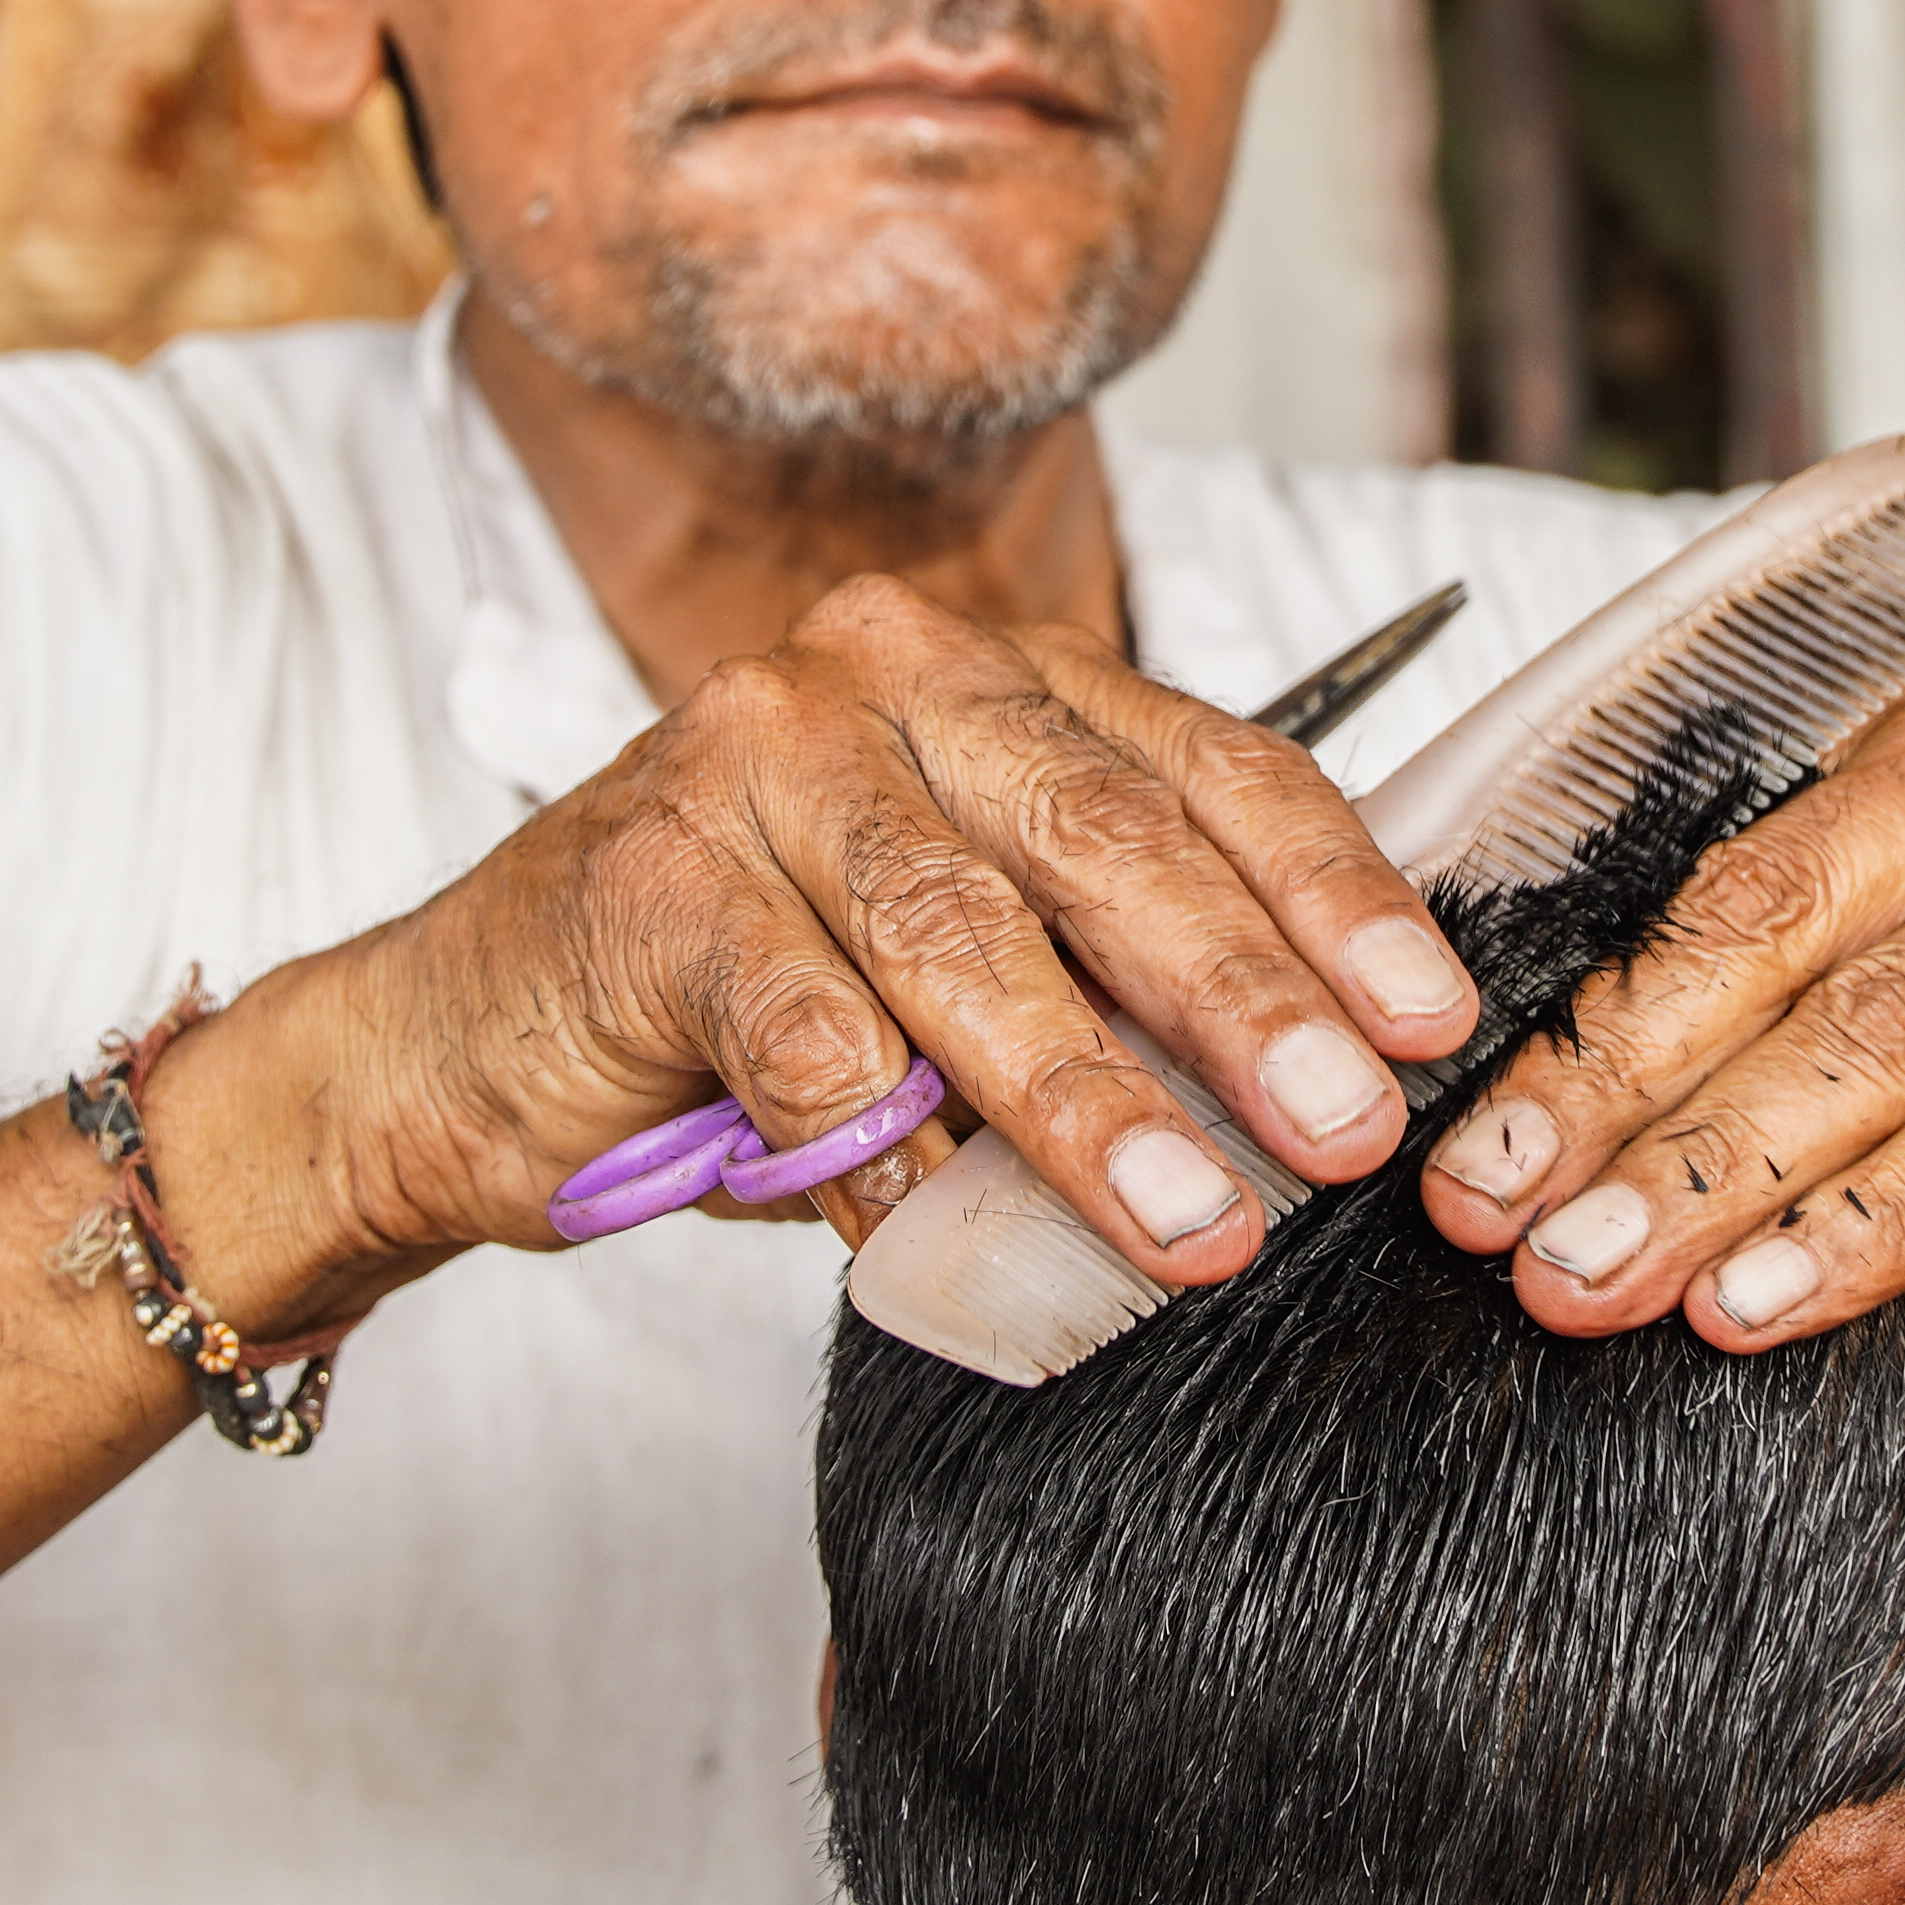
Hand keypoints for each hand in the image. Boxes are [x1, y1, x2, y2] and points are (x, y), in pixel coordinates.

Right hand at [228, 580, 1485, 1313]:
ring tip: (1192, 1221)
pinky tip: (951, 1233)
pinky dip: (888, 1150)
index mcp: (993, 671)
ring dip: (1090, 1099)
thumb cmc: (755, 998)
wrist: (472, 1038)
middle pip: (1105, 838)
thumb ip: (1107, 975)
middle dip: (1245, 998)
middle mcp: (879, 675)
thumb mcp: (965, 960)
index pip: (1209, 764)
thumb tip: (1328, 1088)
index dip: (1332, 896)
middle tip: (1350, 1130)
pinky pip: (804, 1035)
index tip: (1431, 1023)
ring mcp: (749, 760)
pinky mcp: (646, 882)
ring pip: (962, 935)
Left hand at [1415, 669, 1904, 1346]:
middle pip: (1763, 941)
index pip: (1701, 863)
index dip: (1568, 1002)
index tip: (1453, 1132)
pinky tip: (1763, 1306)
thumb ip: (1776, 953)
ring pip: (1869, 1044)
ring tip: (1593, 1283)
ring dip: (1711, 1177)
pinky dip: (1864, 1229)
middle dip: (1606, 1094)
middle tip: (1491, 1218)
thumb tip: (1535, 1109)